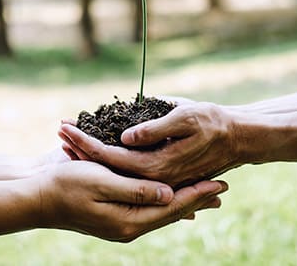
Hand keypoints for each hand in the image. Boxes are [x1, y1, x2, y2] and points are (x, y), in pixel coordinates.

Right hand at [37, 160, 226, 241]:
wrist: (37, 199)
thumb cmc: (66, 185)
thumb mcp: (101, 182)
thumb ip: (136, 190)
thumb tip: (168, 193)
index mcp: (128, 221)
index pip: (172, 207)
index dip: (197, 194)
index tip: (220, 183)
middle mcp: (128, 227)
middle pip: (171, 212)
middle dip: (198, 198)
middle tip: (222, 187)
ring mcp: (122, 224)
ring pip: (162, 211)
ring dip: (186, 200)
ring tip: (207, 194)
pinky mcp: (116, 217)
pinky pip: (149, 210)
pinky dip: (167, 202)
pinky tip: (174, 198)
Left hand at [59, 102, 244, 187]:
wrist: (238, 137)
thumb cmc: (214, 123)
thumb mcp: (185, 119)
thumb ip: (155, 130)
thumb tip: (125, 138)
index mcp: (156, 166)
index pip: (111, 157)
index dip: (86, 142)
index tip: (65, 126)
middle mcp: (153, 177)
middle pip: (108, 167)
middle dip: (81, 148)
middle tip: (59, 130)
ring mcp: (156, 177)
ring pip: (115, 168)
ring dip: (91, 152)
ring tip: (68, 137)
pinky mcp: (159, 171)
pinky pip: (127, 167)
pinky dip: (108, 156)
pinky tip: (95, 145)